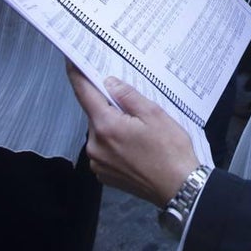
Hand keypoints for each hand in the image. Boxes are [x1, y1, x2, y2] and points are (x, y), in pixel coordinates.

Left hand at [68, 65, 199, 206]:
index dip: (78, 75)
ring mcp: (98, 162)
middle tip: (135, 108)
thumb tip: (110, 83)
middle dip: (111, 107)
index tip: (72, 62)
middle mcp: (96, 145)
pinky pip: (104, 149)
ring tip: (142, 133)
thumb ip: (129, 96)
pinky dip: (116, 143)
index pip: (84, 93)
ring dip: (115, 127)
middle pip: (95, 114)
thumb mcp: (154, 114)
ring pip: (101, 132)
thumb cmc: (170, 152)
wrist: (178, 187)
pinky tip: (137, 147)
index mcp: (106, 126)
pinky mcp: (104, 174)